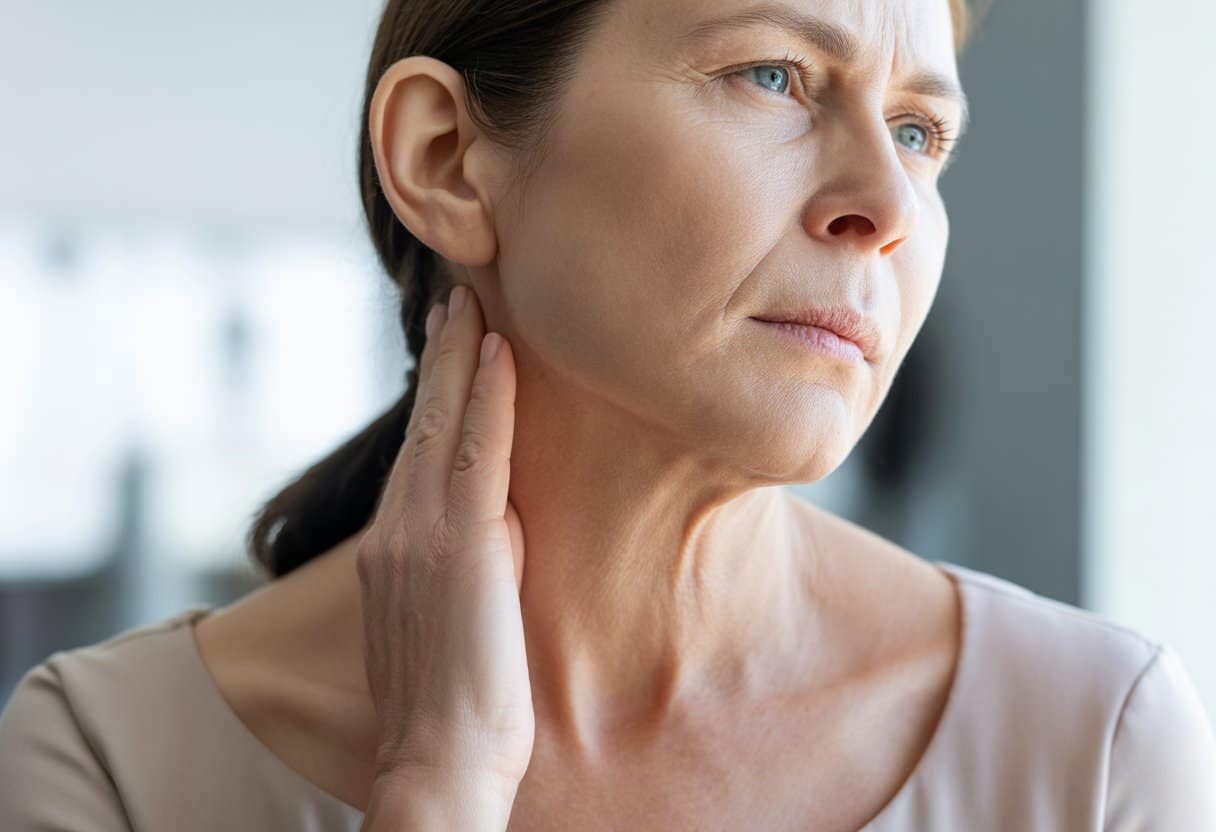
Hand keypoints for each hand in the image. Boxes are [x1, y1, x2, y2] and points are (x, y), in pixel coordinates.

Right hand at [355, 284, 532, 798]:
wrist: (438, 757)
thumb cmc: (453, 703)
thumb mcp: (446, 616)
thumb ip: (465, 559)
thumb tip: (501, 518)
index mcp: (394, 546)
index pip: (419, 453)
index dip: (435, 397)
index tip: (449, 350)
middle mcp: (397, 529)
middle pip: (423, 423)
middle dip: (441, 357)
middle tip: (455, 300)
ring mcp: (421, 533)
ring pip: (444, 423)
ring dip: (461, 357)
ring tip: (473, 303)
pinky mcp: (460, 544)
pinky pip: (478, 452)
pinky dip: (487, 397)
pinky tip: (500, 353)